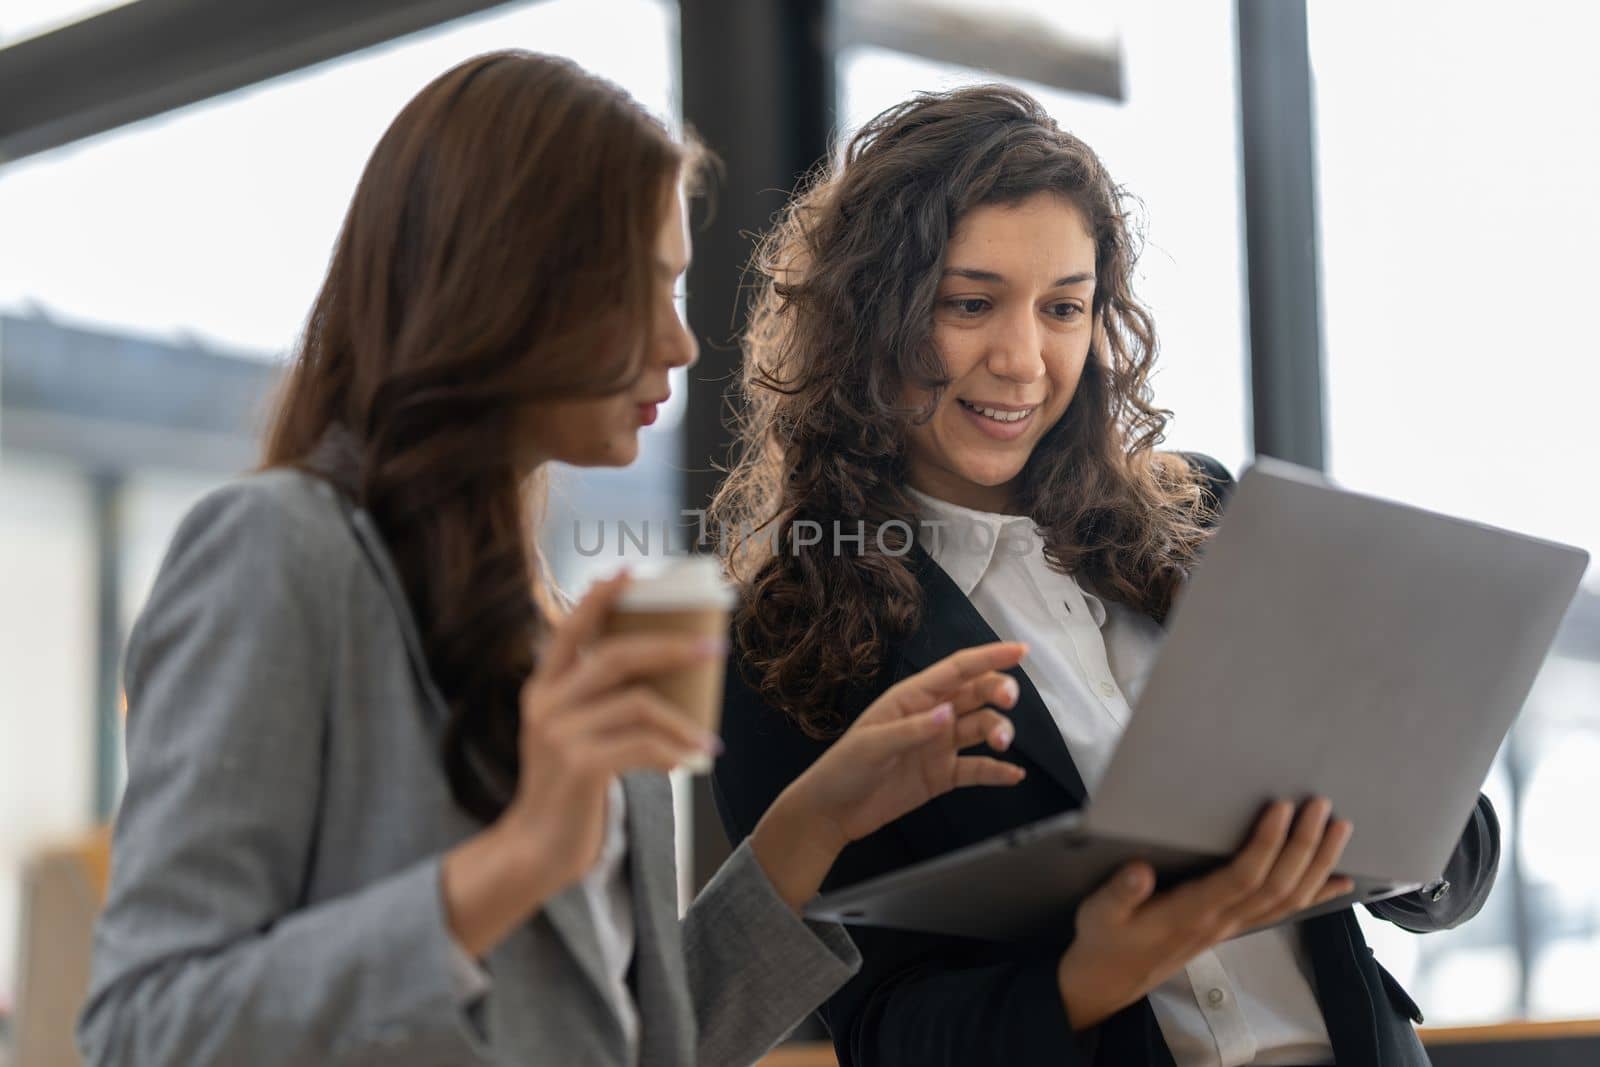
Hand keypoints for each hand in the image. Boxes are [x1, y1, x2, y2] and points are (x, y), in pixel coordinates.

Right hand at [503, 572, 724, 889]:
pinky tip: (686, 764)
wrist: (536, 848)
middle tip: (714, 646)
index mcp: (543, 687)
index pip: (570, 628)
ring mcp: (559, 734)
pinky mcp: (579, 767)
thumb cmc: (568, 787)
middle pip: (615, 656)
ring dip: (683, 720)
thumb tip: (666, 670)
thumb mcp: (571, 733)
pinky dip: (674, 752)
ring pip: (638, 703)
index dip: (600, 598)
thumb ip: (598, 701)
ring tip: (707, 738)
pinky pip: (644, 745)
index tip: (630, 571)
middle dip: (670, 647)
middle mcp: (545, 703)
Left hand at [752, 641, 1028, 910]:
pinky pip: (977, 769)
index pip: (957, 670)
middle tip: (1009, 701)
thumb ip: (912, 729)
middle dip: (998, 691)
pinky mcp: (942, 776)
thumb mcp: (872, 745)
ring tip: (1003, 743)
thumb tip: (949, 713)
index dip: (989, 657)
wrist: (832, 813)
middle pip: (976, 694)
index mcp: (911, 698)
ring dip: (999, 730)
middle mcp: (931, 717)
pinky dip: (998, 771)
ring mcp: (939, 746)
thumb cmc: (844, 768)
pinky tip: (1015, 776)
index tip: (1021, 651)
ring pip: (981, 728)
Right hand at [1057, 798, 1354, 1030]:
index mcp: (1190, 913)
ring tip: (1338, 829)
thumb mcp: (1100, 913)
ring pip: (1289, 898)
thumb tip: (1140, 871)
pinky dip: (1316, 895)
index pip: (1242, 878)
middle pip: (1277, 885)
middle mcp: (1221, 921)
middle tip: (1320, 806)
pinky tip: (1339, 881)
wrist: (1110, 979)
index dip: (1266, 844)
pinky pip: (1285, 912)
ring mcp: (1232, 926)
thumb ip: (1121, 892)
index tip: (1280, 808)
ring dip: (1317, 863)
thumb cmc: (1106, 939)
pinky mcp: (1234, 927)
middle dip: (1303, 845)